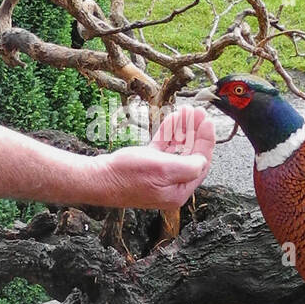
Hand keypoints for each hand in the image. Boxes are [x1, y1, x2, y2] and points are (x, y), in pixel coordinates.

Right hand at [92, 103, 214, 209]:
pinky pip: (163, 148)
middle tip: (199, 113)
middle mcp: (170, 185)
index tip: (207, 122)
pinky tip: (173, 120)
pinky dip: (168, 134)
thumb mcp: (163, 169)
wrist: (97, 178)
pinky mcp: (146, 166)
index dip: (206, 141)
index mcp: (178, 191)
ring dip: (182, 130)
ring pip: (176, 149)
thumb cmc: (127, 176)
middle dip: (195, 132)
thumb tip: (203, 161)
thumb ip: (189, 166)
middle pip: (190, 155)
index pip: (200, 164)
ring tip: (187, 112)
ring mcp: (158, 176)